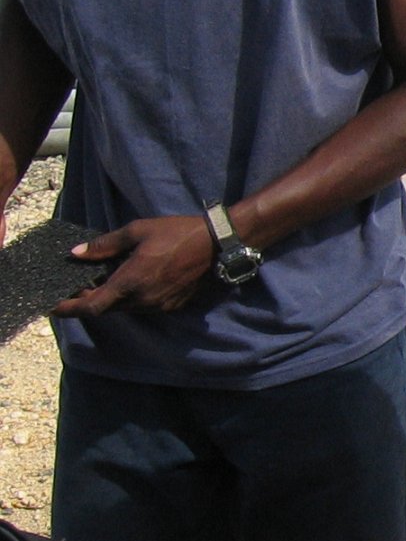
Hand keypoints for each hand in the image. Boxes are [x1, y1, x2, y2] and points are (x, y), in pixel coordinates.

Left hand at [51, 216, 215, 316]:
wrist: (217, 243)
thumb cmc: (176, 233)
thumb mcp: (137, 231)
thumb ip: (105, 244)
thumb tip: (77, 253)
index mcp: (130, 282)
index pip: (91, 306)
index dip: (69, 309)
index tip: (52, 306)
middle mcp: (142, 299)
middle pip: (105, 309)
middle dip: (87, 301)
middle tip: (74, 288)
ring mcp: (158, 304)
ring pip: (124, 308)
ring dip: (109, 300)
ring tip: (99, 283)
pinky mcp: (172, 305)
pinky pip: (143, 306)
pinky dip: (129, 298)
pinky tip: (130, 283)